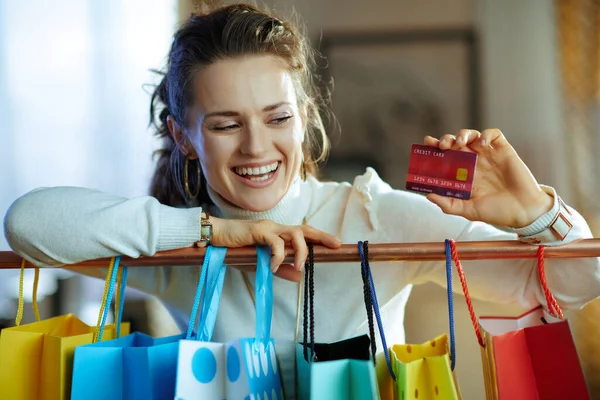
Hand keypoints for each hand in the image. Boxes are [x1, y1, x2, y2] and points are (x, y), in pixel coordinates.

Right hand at [210, 217, 341, 281]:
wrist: (215, 239)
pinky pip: (275, 242)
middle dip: (322, 237)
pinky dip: (278, 256)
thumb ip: (280, 269)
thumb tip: (299, 277)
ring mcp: (269, 228)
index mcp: (279, 235)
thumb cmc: (236, 250)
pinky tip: (273, 267)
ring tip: (300, 267)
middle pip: (305, 229)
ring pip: (295, 234)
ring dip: (302, 251)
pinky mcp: (259, 231)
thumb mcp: (261, 264)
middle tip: (336, 245)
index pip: (303, 234)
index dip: (320, 238)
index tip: (335, 245)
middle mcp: (277, 228)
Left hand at [424, 129, 553, 227]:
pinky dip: (486, 134)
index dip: (435, 148)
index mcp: (463, 175)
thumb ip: (449, 204)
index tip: (426, 144)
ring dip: (463, 134)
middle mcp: (474, 163)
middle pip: (456, 143)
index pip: (445, 157)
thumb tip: (428, 195)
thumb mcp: (469, 211)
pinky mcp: (504, 150)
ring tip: (460, 142)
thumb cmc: (497, 212)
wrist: (524, 212)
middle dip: (446, 140)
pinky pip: (494, 134)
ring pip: (472, 135)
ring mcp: (489, 155)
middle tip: (442, 146)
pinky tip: (482, 143)